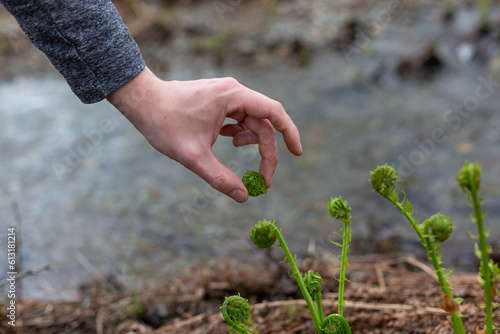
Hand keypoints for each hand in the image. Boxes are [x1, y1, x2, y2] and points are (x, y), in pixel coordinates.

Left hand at [107, 67, 301, 202]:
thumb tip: (244, 197)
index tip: (297, 154)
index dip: (290, 133)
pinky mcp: (219, 100)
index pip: (274, 113)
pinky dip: (239, 134)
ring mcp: (226, 95)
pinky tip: (226, 140)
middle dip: (265, 152)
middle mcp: (234, 92)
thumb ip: (219, 178)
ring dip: (250, 142)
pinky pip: (239, 118)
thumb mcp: (192, 156)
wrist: (142, 101)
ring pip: (252, 122)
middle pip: (263, 124)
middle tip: (262, 181)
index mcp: (233, 97)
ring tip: (232, 149)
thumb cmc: (164, 124)